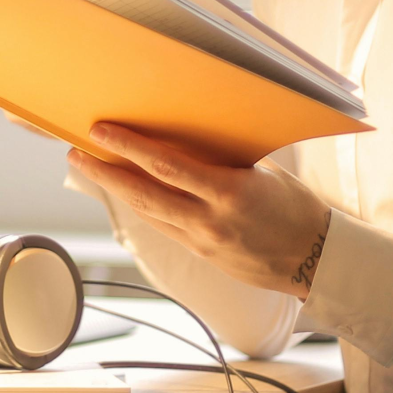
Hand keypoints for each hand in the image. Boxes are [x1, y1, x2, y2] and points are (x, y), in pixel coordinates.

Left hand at [69, 123, 333, 299]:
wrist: (316, 260)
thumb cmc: (297, 208)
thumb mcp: (265, 172)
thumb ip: (225, 158)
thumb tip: (189, 134)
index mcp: (230, 193)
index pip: (166, 166)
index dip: (128, 147)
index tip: (102, 131)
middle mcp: (210, 220)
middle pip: (143, 194)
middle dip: (105, 173)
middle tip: (76, 153)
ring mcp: (203, 242)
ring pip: (147, 213)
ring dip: (115, 190)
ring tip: (92, 167)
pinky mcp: (201, 255)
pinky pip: (163, 226)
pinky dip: (142, 206)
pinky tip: (126, 191)